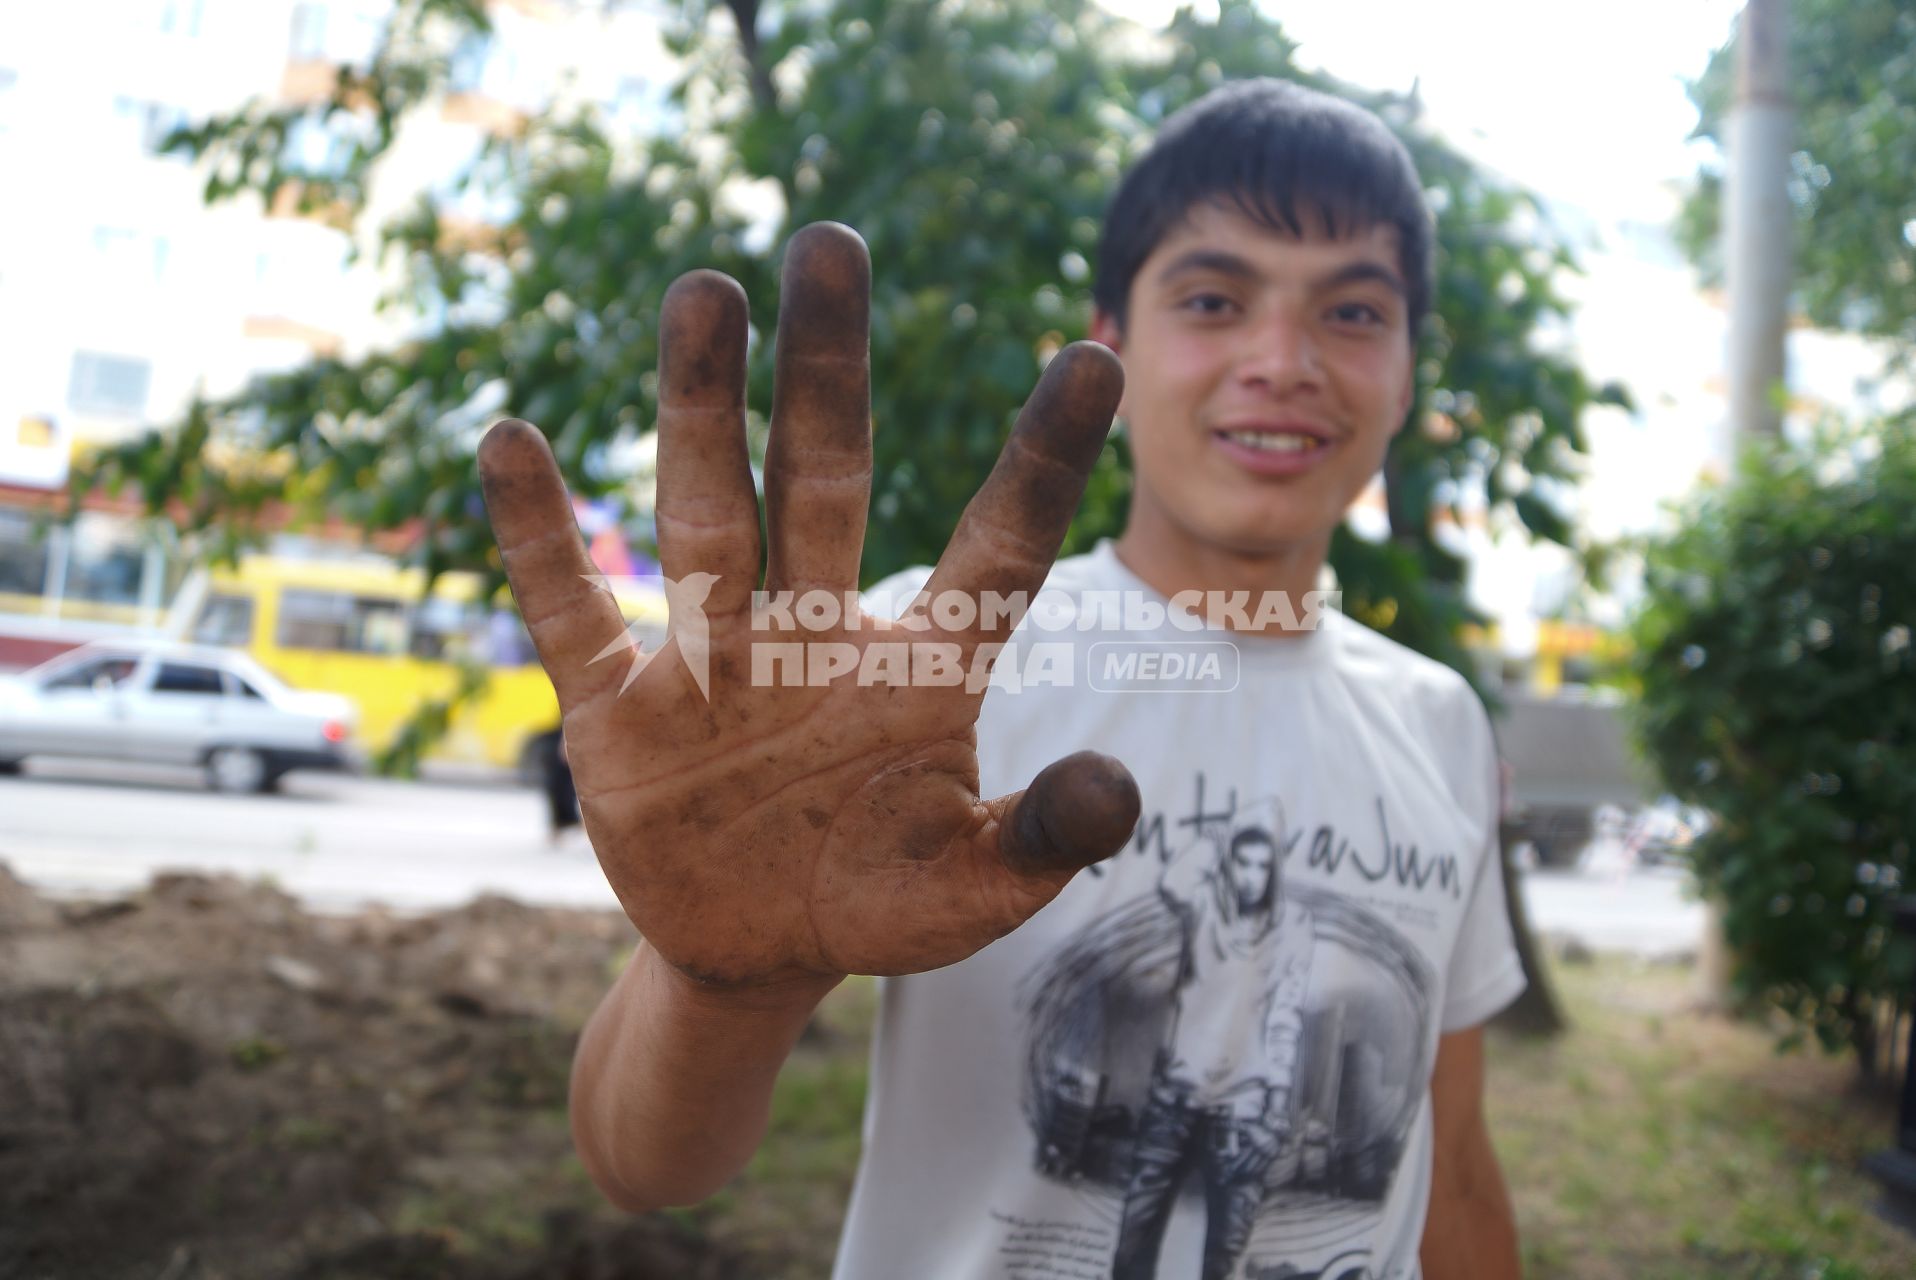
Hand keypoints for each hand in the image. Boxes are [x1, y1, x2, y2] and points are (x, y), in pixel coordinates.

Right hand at [478, 222, 1139, 989]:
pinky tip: (512, 442)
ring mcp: (716, 662)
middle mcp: (817, 634)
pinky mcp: (620, 710)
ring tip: (703, 291)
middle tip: (831, 243)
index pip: (996, 551)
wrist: (755, 950)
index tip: (1092, 360)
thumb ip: (1040, 842)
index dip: (1041, 462)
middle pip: (826, 481)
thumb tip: (1116, 791)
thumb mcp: (970, 891)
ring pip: (707, 514)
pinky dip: (543, 539)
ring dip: (699, 409)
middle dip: (826, 372)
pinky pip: (575, 611)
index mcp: (921, 671)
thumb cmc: (877, 901)